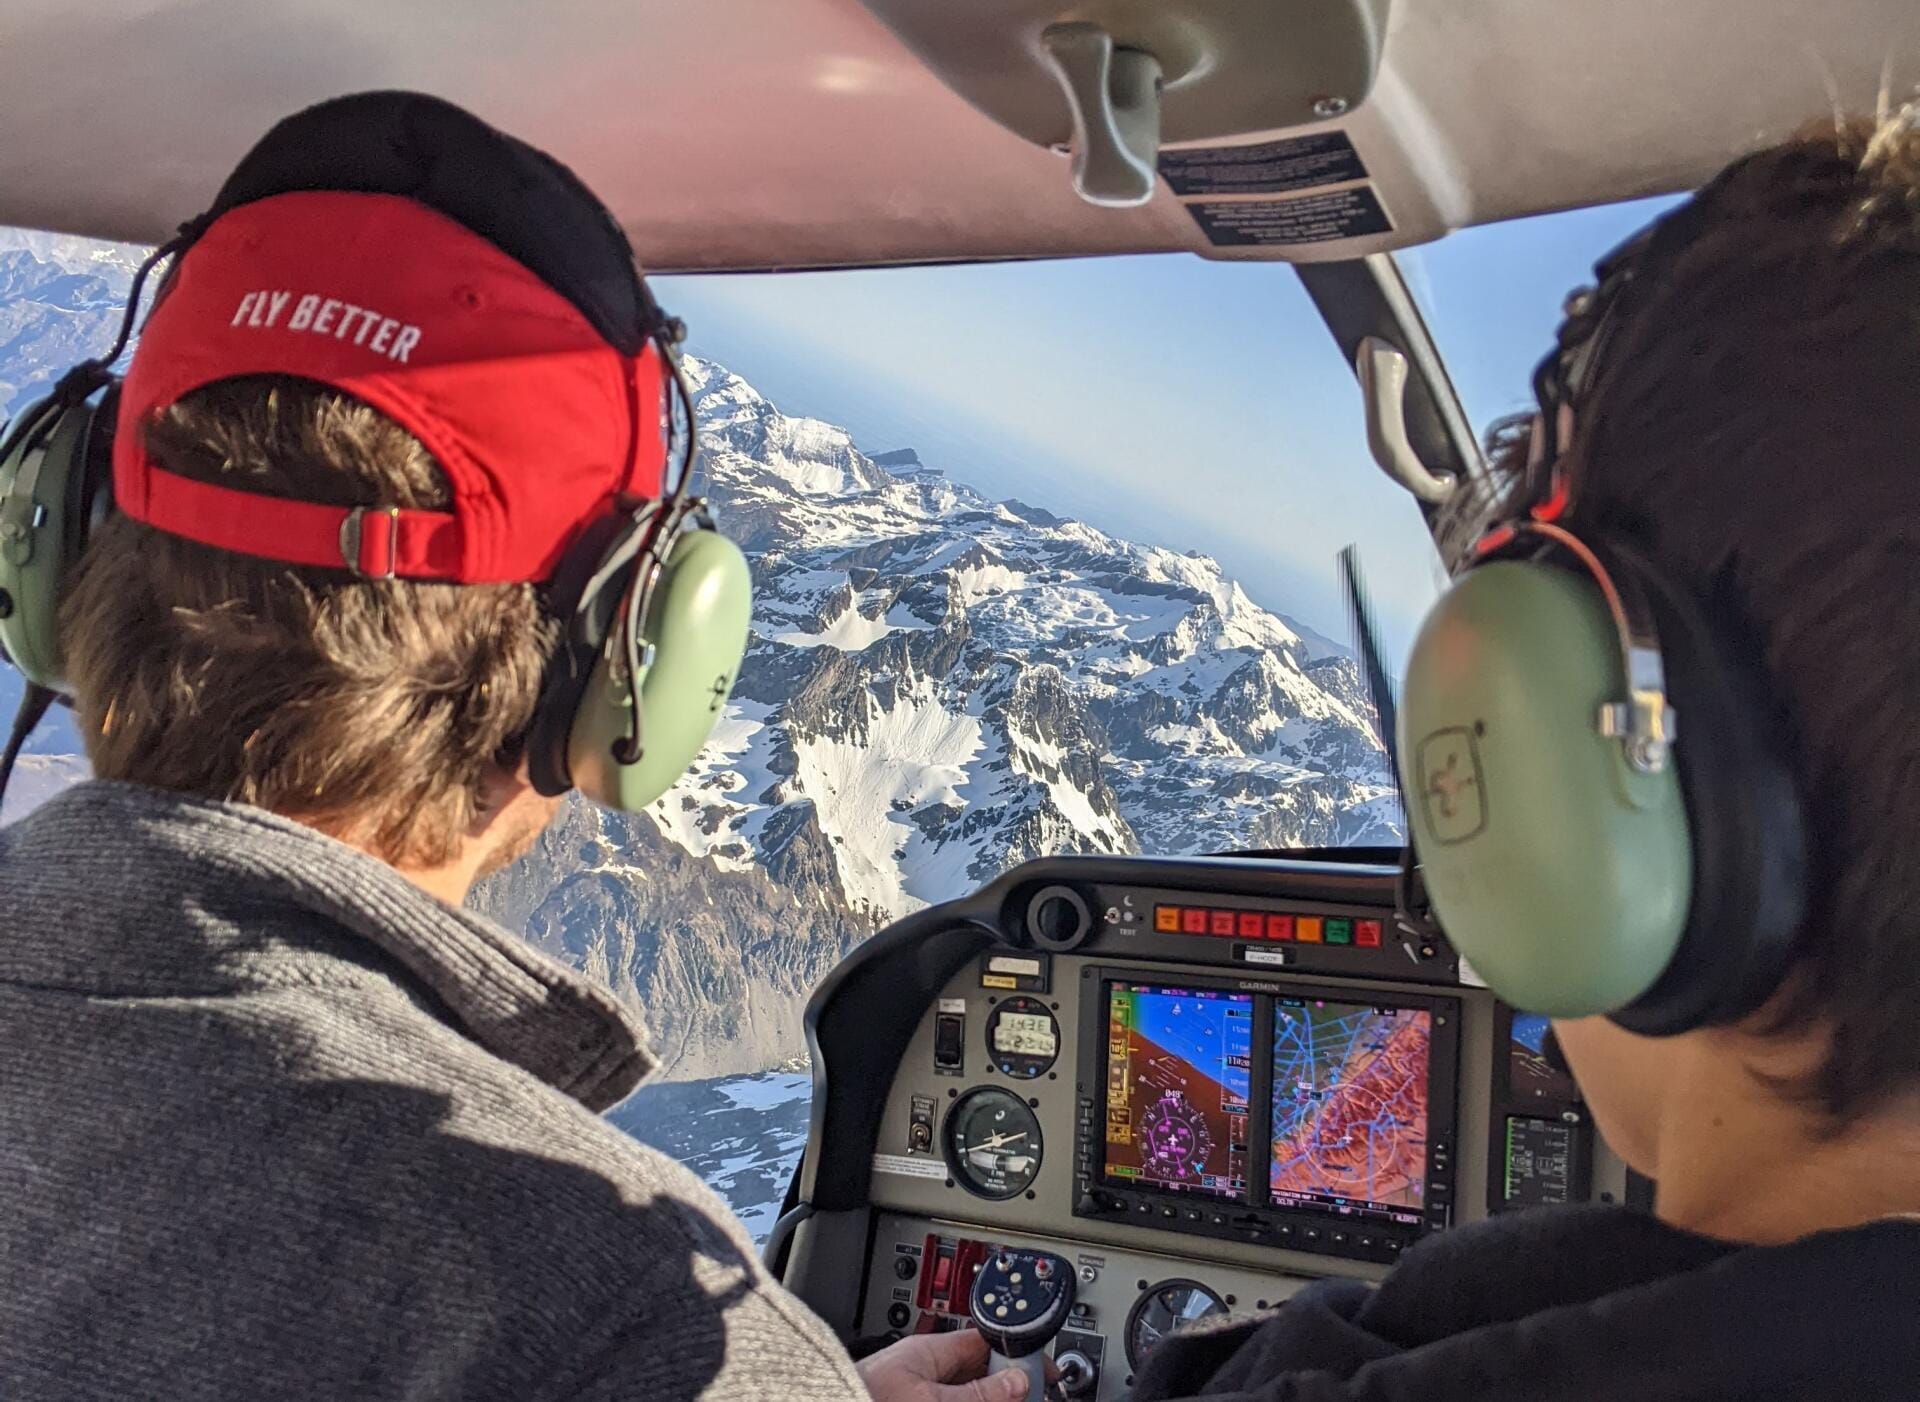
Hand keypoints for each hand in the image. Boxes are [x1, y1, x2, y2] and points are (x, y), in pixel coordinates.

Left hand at [856, 1327, 1037, 1401]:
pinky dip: (959, 1399)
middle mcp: (917, 1374)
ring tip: (1012, 1398)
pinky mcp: (899, 1400)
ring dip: (985, 1396)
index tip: (1043, 1375)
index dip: (1016, 1357)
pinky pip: (940, 1398)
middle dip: (1002, 1388)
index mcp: (925, 1354)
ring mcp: (909, 1394)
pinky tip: (975, 1401)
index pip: (984, 1344)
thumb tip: (1019, 1380)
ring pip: (958, 1393)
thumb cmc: (857, 1399)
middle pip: (975, 1376)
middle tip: (1031, 1397)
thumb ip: (976, 1394)